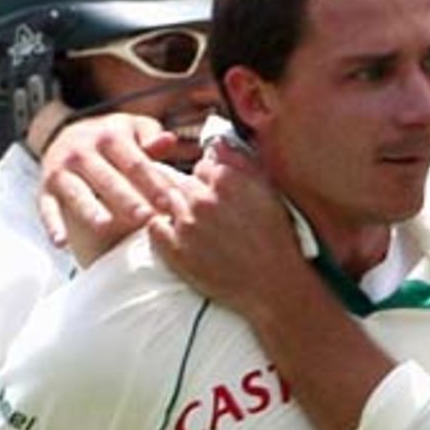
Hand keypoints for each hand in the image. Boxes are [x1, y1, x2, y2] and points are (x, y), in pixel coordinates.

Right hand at [36, 108, 192, 264]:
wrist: (64, 136)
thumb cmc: (110, 140)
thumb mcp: (131, 131)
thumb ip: (151, 137)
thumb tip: (169, 141)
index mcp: (108, 135)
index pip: (134, 161)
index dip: (152, 182)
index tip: (169, 203)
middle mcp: (81, 150)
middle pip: (107, 177)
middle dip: (126, 198)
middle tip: (145, 217)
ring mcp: (61, 170)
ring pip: (77, 191)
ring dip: (89, 209)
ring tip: (105, 225)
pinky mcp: (45, 190)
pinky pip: (47, 208)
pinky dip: (52, 225)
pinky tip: (61, 243)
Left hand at [150, 142, 298, 317]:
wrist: (272, 285)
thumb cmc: (275, 238)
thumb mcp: (267, 191)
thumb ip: (240, 161)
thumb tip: (216, 145)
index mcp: (226, 179)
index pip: (203, 166)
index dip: (211, 182)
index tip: (220, 198)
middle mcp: (202, 199)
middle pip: (184, 183)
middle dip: (195, 196)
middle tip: (211, 217)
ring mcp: (186, 226)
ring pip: (168, 202)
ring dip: (179, 212)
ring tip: (199, 230)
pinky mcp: (175, 252)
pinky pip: (154, 227)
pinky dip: (162, 229)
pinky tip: (178, 238)